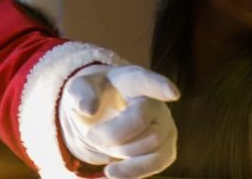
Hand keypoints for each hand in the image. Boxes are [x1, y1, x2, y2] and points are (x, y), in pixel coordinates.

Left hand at [59, 64, 178, 178]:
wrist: (103, 114)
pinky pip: (155, 165)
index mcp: (132, 81)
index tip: (173, 93)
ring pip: (151, 147)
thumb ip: (80, 94)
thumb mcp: (79, 88)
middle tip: (91, 135)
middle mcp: (156, 103)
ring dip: (120, 152)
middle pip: (140, 120)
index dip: (160, 86)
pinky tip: (111, 173)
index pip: (146, 81)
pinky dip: (131, 172)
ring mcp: (165, 127)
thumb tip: (87, 109)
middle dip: (112, 133)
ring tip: (101, 146)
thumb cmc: (94, 96)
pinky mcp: (166, 150)